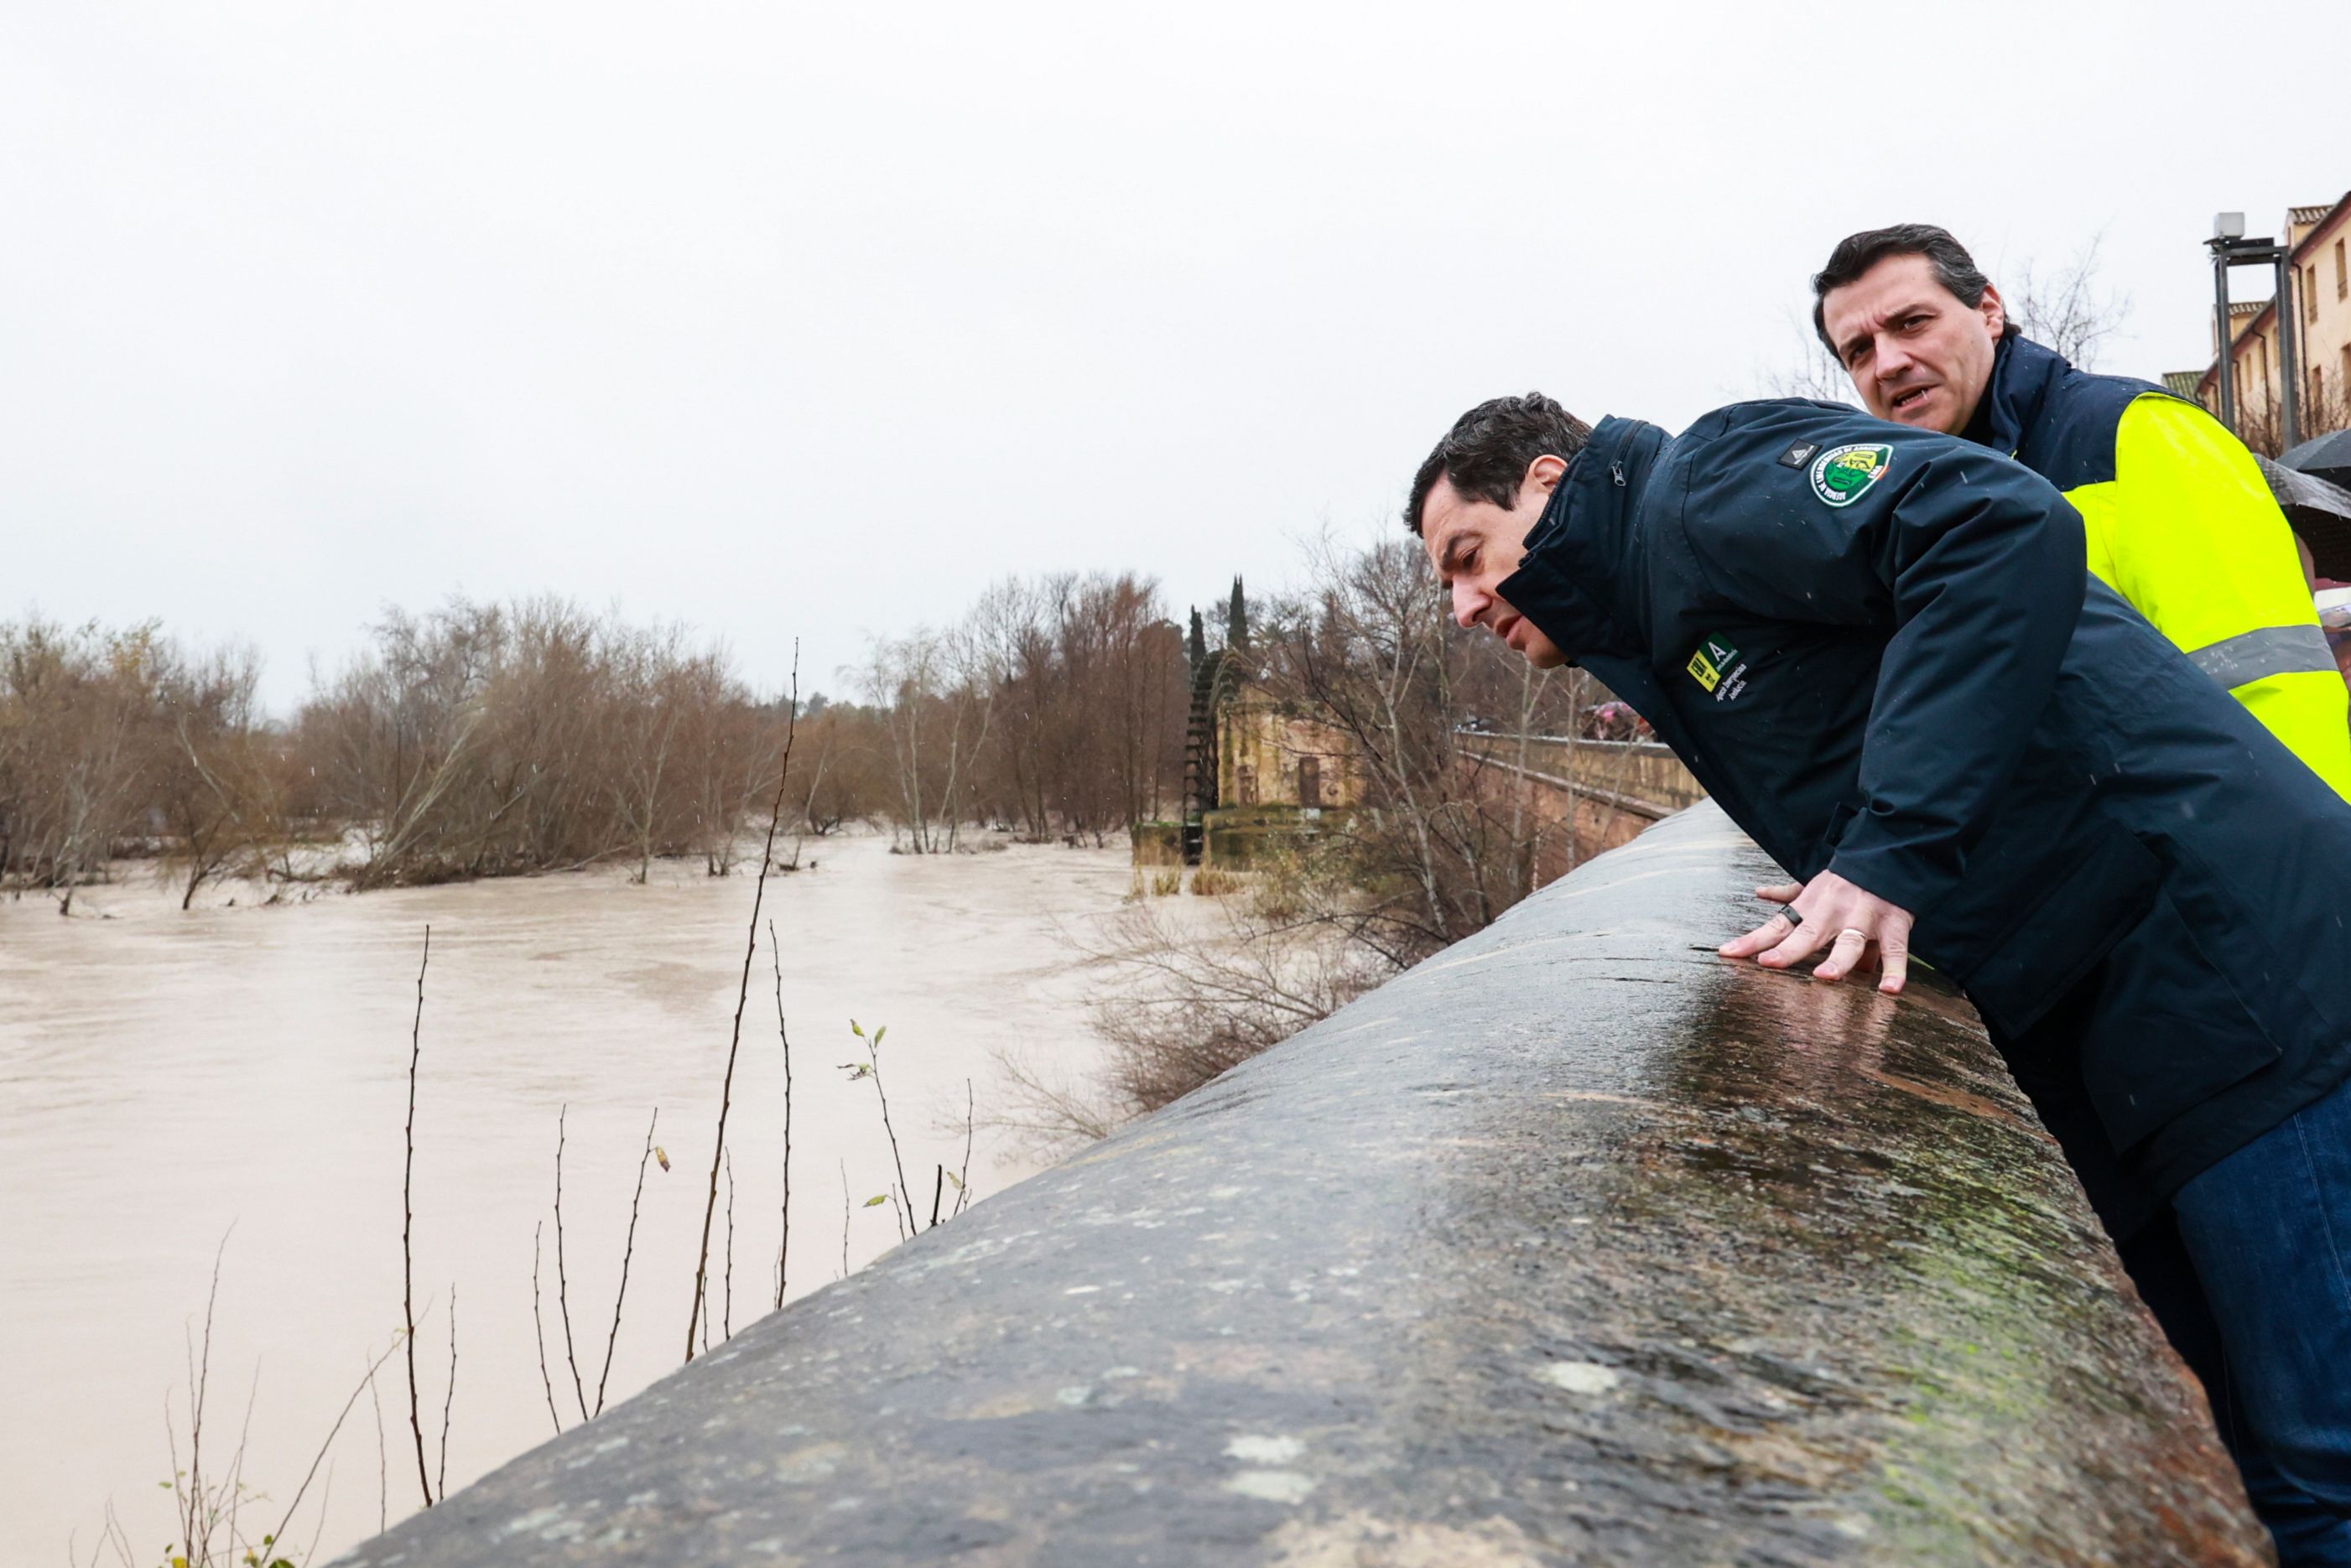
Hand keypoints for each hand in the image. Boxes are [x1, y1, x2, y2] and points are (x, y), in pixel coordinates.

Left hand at [1718, 871, 1913, 994]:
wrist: (1889, 854)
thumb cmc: (1848, 878)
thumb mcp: (1815, 883)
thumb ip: (1788, 893)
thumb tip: (1760, 893)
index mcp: (1811, 906)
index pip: (1776, 926)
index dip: (1754, 941)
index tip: (1730, 953)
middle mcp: (1834, 912)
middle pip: (1808, 934)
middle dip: (1789, 951)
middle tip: (1770, 963)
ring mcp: (1864, 917)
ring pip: (1850, 942)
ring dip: (1838, 959)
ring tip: (1825, 976)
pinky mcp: (1894, 924)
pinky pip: (1895, 950)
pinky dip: (1895, 970)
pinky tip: (1889, 989)